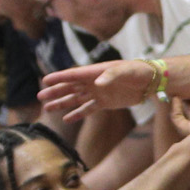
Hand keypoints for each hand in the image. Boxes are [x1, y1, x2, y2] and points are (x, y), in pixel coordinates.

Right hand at [40, 58, 164, 120]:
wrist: (149, 82)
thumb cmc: (136, 72)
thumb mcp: (124, 71)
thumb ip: (110, 76)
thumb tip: (97, 83)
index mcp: (95, 72)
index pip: (73, 75)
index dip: (59, 78)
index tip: (45, 80)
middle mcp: (93, 82)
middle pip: (70, 88)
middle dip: (55, 92)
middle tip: (40, 97)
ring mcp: (97, 93)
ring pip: (75, 99)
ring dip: (62, 104)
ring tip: (47, 109)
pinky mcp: (104, 103)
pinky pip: (88, 109)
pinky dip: (77, 114)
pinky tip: (67, 119)